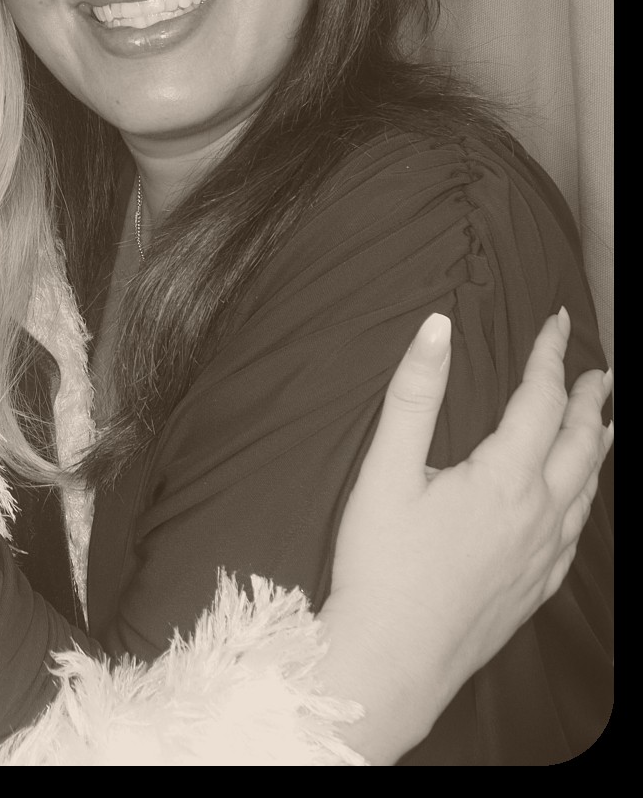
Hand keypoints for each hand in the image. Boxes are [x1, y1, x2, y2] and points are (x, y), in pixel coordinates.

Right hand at [320, 304, 611, 761]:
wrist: (391, 664)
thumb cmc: (381, 567)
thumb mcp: (385, 470)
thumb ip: (415, 393)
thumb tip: (437, 325)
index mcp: (504, 479)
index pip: (541, 399)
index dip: (550, 354)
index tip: (557, 321)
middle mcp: (536, 515)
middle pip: (580, 443)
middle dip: (590, 400)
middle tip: (598, 371)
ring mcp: (540, 558)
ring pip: (586, 491)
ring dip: (596, 448)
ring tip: (602, 425)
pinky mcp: (533, 592)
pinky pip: (575, 537)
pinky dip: (584, 503)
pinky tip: (576, 505)